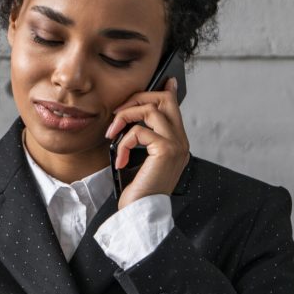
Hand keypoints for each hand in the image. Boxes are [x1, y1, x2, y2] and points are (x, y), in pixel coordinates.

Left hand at [105, 77, 189, 208]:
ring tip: (112, 135)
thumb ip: (141, 140)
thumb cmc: (138, 191)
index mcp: (177, 143)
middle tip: (117, 113)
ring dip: (125, 118)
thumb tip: (132, 123)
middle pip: (164, 100)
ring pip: (151, 110)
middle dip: (136, 100)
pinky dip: (123, 143)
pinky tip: (120, 160)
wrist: (141, 213)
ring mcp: (176, 145)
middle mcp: (181, 141)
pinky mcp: (165, 150)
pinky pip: (138, 132)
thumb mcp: (139, 160)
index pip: (174, 107)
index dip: (166, 91)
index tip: (164, 80)